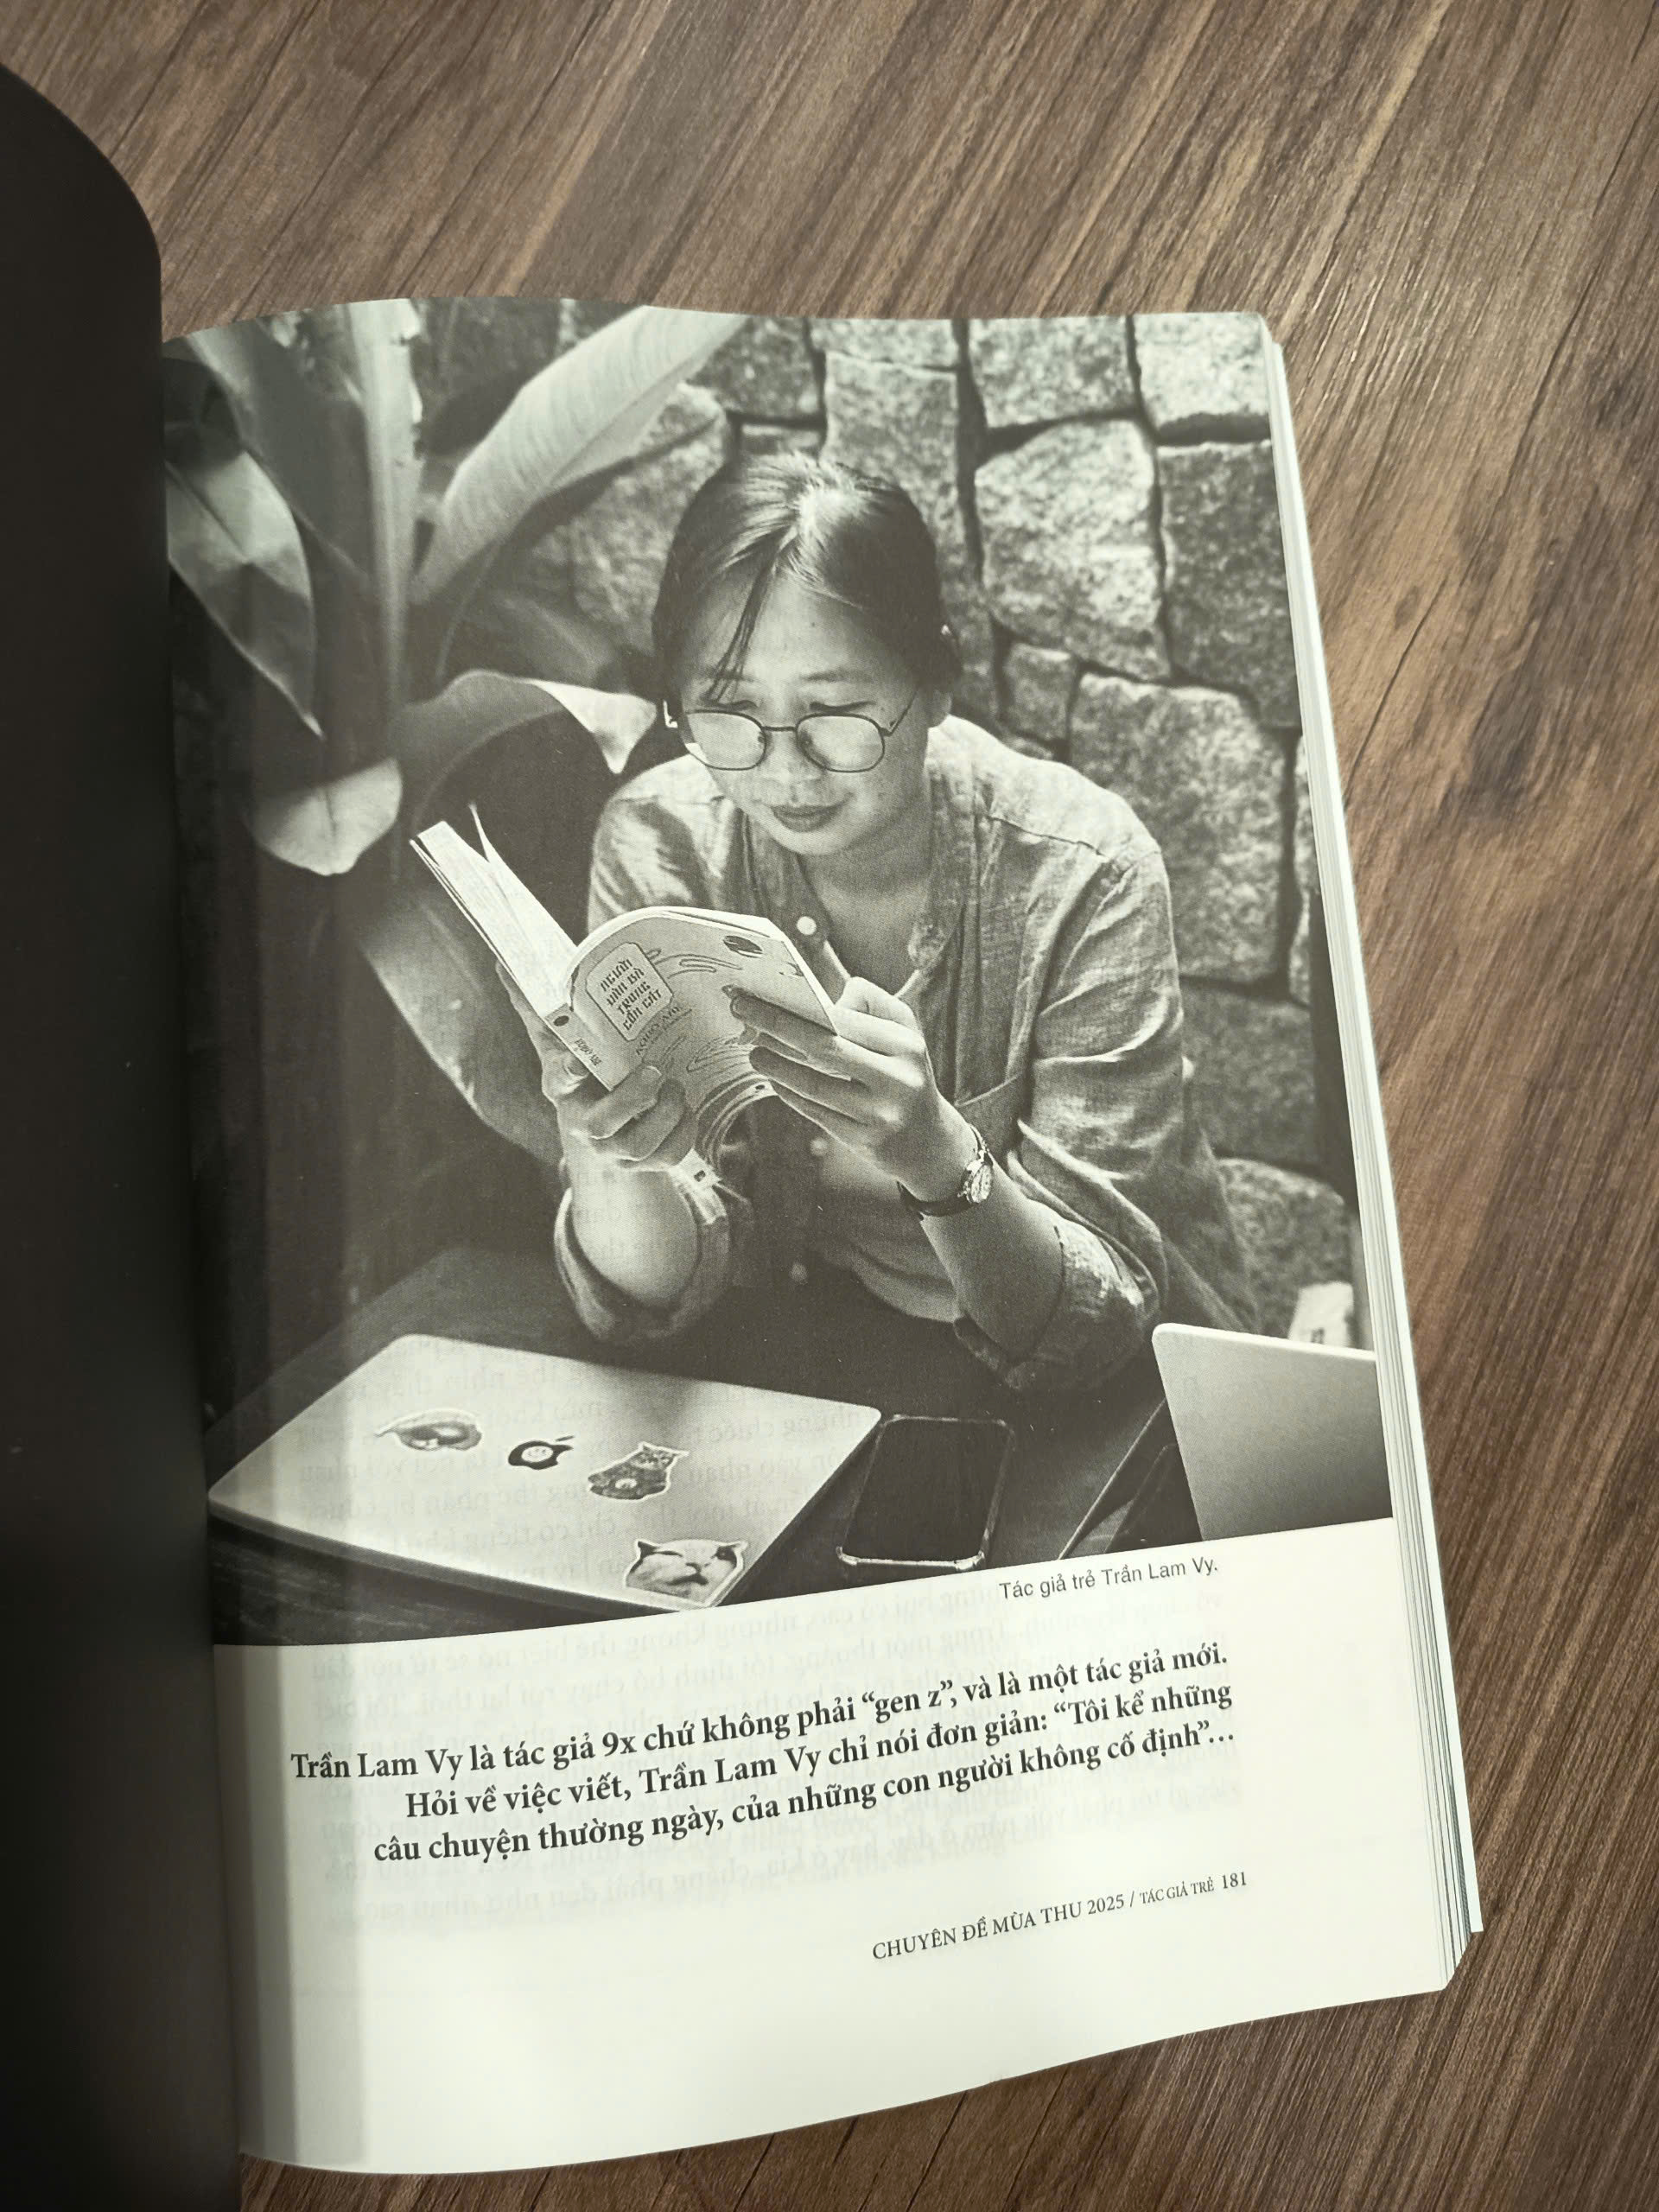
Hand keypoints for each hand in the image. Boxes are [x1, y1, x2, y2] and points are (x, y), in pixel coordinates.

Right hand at [498, 968, 696, 1169]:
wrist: (609, 1119)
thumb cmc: (585, 1068)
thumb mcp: (563, 1037)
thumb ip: (540, 1004)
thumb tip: (504, 963)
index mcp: (563, 1089)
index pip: (557, 1081)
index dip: (567, 1072)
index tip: (579, 1061)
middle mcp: (585, 1126)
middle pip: (600, 1126)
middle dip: (631, 1098)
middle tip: (655, 1069)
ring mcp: (615, 1150)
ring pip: (639, 1146)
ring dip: (665, 1115)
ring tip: (675, 1086)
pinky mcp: (647, 1162)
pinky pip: (669, 1156)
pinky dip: (684, 1131)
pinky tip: (686, 1108)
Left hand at [731, 977, 973, 1200]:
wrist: (927, 1142)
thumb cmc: (905, 1073)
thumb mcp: (904, 1032)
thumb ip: (870, 1001)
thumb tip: (822, 998)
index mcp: (905, 1045)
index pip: (843, 1020)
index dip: (797, 1008)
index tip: (759, 997)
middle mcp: (896, 1079)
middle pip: (824, 1048)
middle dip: (776, 1027)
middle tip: (742, 1014)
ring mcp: (879, 1114)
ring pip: (814, 1085)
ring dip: (776, 1066)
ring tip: (754, 1052)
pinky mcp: (862, 1140)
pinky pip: (815, 1111)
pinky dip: (789, 1093)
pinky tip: (775, 1079)